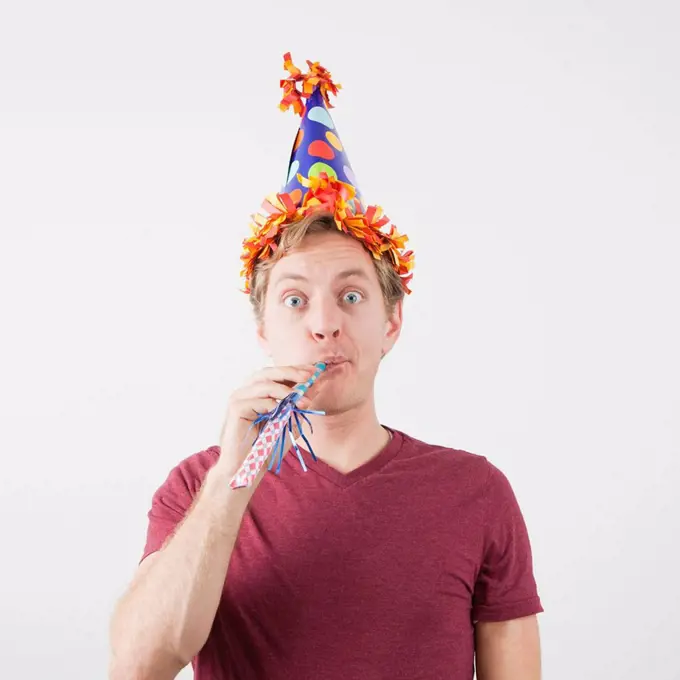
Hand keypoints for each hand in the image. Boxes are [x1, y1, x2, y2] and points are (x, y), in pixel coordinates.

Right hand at [215, 364, 319, 483]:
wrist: (249, 467)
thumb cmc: (267, 445)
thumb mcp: (290, 421)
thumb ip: (301, 404)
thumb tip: (317, 385)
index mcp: (258, 391)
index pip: (277, 374)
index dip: (296, 369)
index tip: (315, 370)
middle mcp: (247, 391)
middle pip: (269, 372)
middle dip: (291, 372)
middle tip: (309, 377)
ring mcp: (239, 398)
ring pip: (264, 384)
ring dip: (286, 390)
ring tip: (302, 400)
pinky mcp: (236, 409)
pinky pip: (257, 401)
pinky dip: (272, 404)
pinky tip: (282, 410)